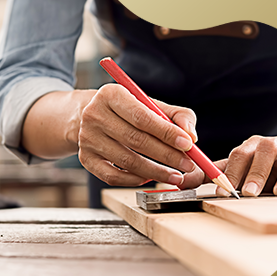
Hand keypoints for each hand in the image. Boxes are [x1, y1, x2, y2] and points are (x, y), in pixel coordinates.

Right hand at [77, 84, 197, 186]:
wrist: (89, 116)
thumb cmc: (128, 110)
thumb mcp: (151, 104)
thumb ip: (177, 115)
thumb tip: (191, 135)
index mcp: (111, 94)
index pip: (142, 117)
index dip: (167, 132)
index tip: (188, 144)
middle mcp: (94, 115)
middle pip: (136, 140)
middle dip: (167, 155)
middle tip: (188, 165)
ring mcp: (87, 139)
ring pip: (127, 161)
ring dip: (156, 172)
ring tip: (175, 176)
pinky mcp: (85, 158)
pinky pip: (113, 176)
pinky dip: (135, 180)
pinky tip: (150, 178)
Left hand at [179, 135, 276, 195]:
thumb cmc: (264, 168)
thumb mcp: (240, 169)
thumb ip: (216, 173)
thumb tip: (182, 179)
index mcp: (252, 146)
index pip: (239, 155)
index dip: (230, 172)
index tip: (221, 190)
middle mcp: (274, 145)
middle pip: (265, 152)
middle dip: (256, 173)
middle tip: (249, 193)